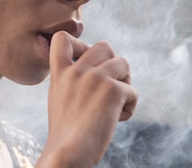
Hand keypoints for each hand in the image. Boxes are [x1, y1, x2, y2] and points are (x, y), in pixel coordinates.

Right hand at [37, 31, 137, 167]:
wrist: (69, 154)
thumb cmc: (66, 134)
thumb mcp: (59, 97)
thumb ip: (70, 78)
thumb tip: (92, 64)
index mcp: (61, 73)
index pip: (62, 38)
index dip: (80, 44)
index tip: (86, 63)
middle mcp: (77, 71)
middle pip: (105, 46)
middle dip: (113, 65)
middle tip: (109, 88)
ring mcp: (95, 78)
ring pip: (124, 63)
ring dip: (124, 84)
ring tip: (114, 105)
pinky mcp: (113, 90)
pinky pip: (132, 92)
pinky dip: (129, 107)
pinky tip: (117, 120)